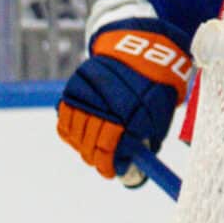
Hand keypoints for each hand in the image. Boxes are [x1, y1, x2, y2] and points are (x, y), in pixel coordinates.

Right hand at [57, 25, 191, 179]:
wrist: (138, 50)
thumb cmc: (152, 90)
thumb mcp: (158, 116)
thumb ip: (144, 143)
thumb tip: (131, 171)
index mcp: (131, 111)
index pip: (110, 148)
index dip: (108, 165)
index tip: (109, 172)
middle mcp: (106, 101)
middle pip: (90, 143)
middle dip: (96, 158)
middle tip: (101, 163)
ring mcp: (88, 93)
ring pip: (76, 133)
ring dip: (83, 146)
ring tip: (92, 150)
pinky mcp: (74, 86)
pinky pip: (65, 118)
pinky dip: (71, 131)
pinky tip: (81, 135)